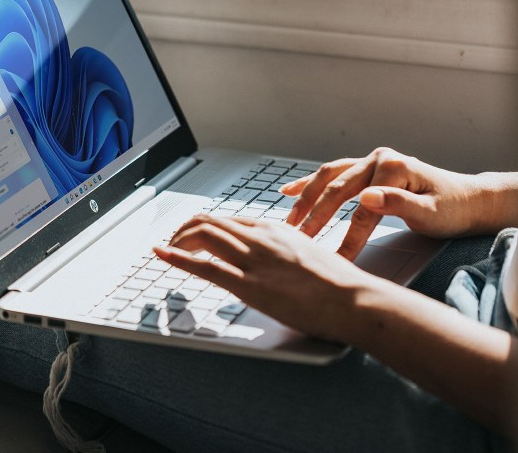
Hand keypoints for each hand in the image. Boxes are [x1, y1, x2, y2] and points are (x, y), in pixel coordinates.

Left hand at [154, 215, 370, 341]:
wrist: (354, 298)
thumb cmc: (340, 284)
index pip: (230, 219)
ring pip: (203, 236)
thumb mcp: (310, 255)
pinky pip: (206, 266)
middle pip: (210, 222)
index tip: (194, 235)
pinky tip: (163, 255)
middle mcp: (261, 238)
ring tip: (167, 249)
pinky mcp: (251, 285)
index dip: (205, 226)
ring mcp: (254, 260)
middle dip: (184, 230)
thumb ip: (287, 252)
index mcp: (276, 229)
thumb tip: (278, 261)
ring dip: (178, 241)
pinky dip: (178, 258)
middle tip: (173, 242)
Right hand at [281, 147, 499, 259]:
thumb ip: (398, 204)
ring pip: (329, 178)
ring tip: (289, 221)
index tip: (334, 259)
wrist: (469, 200)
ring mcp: (371, 162)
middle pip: (338, 189)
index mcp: (394, 168)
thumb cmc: (453, 209)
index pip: (362, 208)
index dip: (347, 236)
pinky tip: (289, 191)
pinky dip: (310, 183)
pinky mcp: (368, 169)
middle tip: (299, 240)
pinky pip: (333, 174)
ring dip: (306, 198)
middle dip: (315, 216)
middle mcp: (379, 159)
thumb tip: (367, 197)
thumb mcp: (431, 213)